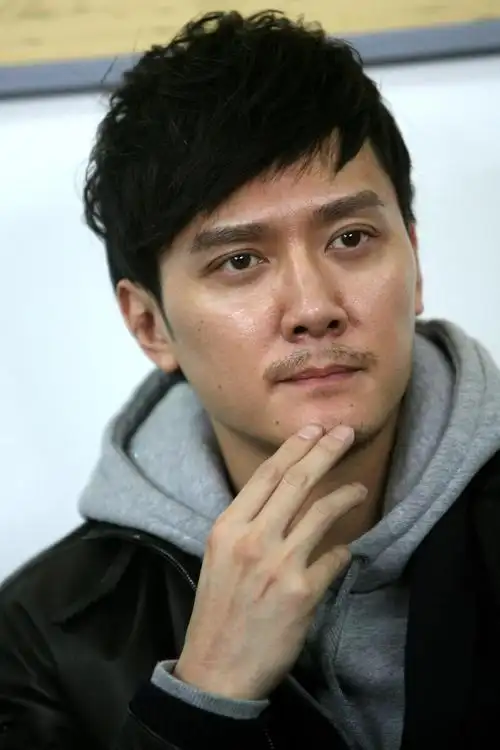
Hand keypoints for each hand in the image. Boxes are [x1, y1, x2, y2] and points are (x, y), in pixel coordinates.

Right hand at [175, 423, 365, 699]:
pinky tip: (348, 549)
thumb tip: (281, 500)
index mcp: (226, 527)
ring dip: (345, 494)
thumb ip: (246, 525)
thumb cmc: (217, 611)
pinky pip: (335, 558)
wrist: (216, 669)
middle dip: (325, 451)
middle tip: (344, 432)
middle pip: (297, 481)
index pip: (267, 475)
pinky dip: (344, 550)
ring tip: (359, 488)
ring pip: (322, 512)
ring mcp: (279, 565)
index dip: (294, 447)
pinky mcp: (303, 593)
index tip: (313, 429)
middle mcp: (252, 540)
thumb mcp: (219, 558)